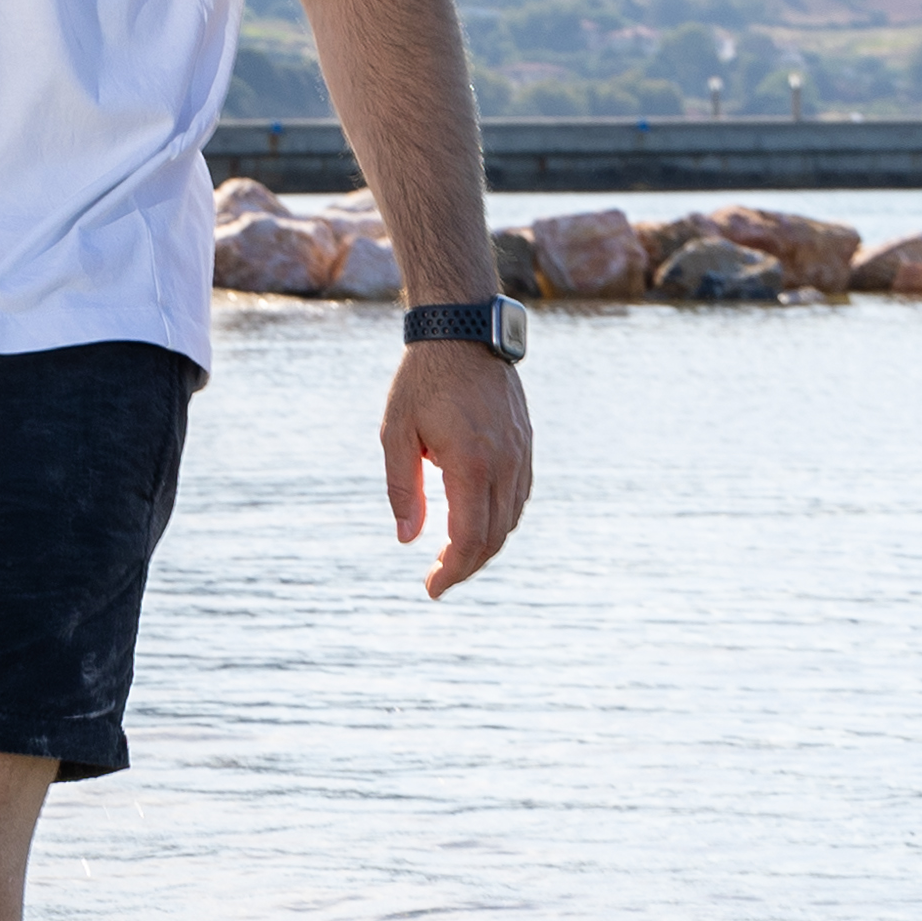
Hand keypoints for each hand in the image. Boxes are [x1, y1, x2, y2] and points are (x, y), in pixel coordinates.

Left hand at [384, 343, 532, 596]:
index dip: (452, 571)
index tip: (432, 589)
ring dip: (486, 544)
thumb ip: (404, 490)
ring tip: (455, 556)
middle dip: (467, 565)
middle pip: (495, 536)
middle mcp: (504, 462)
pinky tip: (479, 522)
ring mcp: (520, 452)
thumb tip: (408, 539)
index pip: (469, 538)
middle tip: (439, 578)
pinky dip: (502, 519)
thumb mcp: (396, 434)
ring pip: (512, 518)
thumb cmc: (421, 381)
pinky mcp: (525, 442)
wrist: (462, 331)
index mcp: (471, 464)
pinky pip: (520, 494)